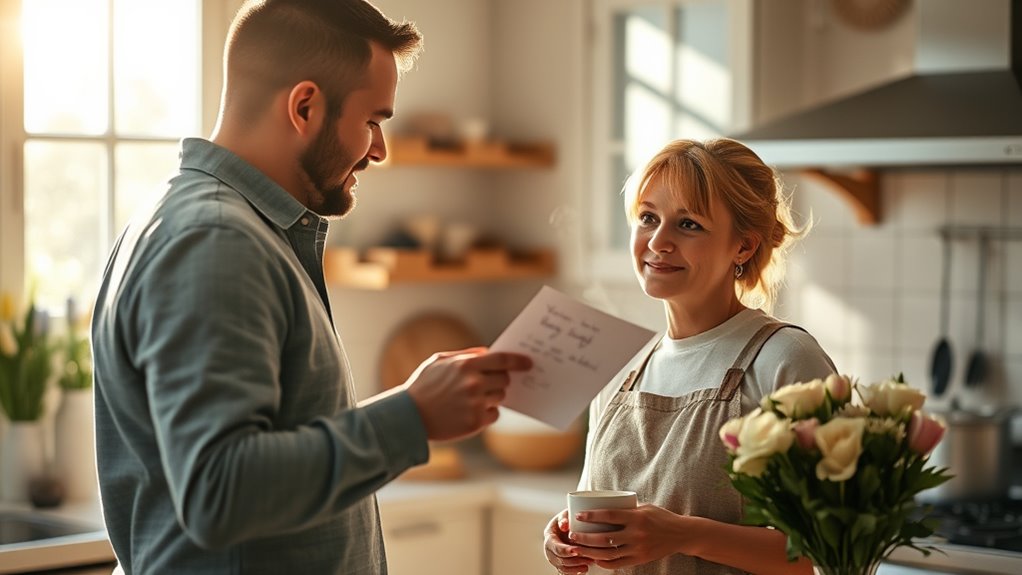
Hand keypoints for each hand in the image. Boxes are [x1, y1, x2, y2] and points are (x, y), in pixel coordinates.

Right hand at [404, 347, 531, 440]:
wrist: (408, 416)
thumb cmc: (422, 386)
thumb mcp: (439, 361)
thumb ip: (465, 355)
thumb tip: (487, 352)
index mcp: (466, 366)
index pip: (502, 360)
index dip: (518, 361)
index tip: (528, 363)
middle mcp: (474, 384)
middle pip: (504, 380)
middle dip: (499, 380)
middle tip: (486, 384)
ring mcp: (476, 404)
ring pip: (500, 397)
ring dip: (492, 397)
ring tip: (471, 399)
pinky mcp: (475, 422)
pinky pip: (494, 414)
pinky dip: (487, 413)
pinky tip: (469, 411)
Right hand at [544, 509, 594, 574]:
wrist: (568, 525)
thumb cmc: (568, 519)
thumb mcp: (566, 514)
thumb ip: (564, 518)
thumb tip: (565, 525)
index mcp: (549, 536)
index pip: (555, 546)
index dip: (565, 550)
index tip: (576, 550)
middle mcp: (550, 549)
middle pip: (559, 559)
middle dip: (574, 560)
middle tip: (588, 558)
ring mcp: (555, 557)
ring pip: (562, 567)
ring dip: (575, 567)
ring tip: (589, 563)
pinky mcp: (561, 563)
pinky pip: (565, 571)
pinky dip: (574, 572)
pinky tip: (584, 569)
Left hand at [567, 504, 684, 569]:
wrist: (681, 534)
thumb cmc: (660, 517)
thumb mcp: (644, 507)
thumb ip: (625, 509)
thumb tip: (603, 505)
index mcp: (636, 517)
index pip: (609, 516)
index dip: (591, 516)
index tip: (578, 516)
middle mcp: (636, 534)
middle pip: (604, 537)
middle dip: (585, 537)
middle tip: (572, 535)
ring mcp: (638, 549)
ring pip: (608, 553)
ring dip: (590, 551)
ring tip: (578, 548)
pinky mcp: (640, 560)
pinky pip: (618, 564)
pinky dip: (604, 562)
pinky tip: (594, 558)